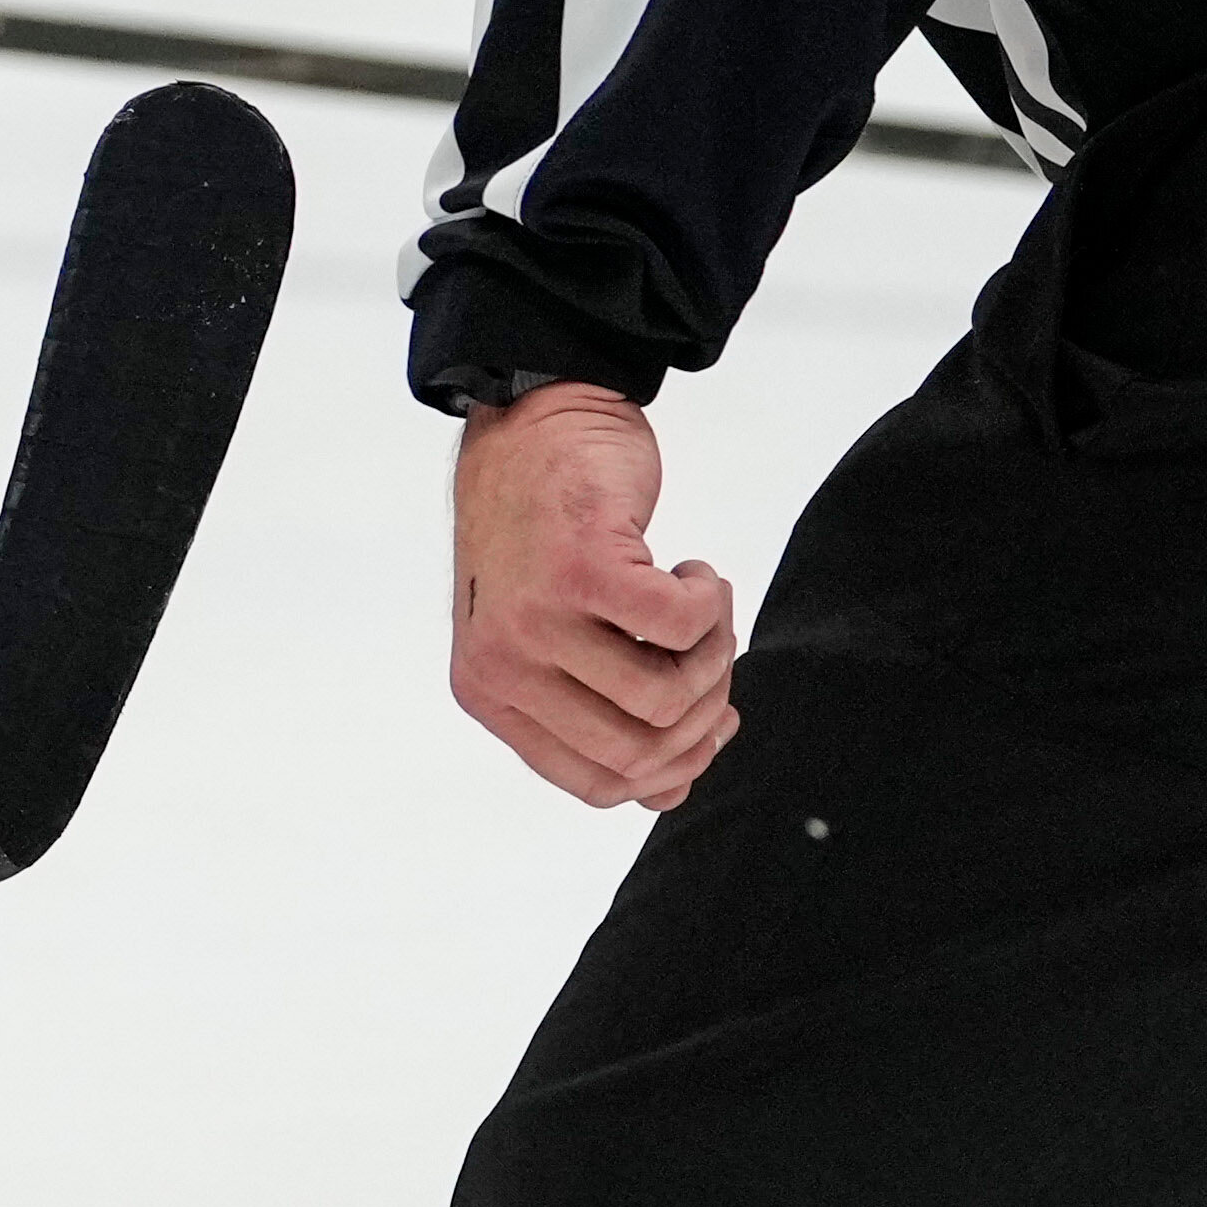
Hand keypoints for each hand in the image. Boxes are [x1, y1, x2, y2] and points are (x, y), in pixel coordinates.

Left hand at [451, 380, 739, 809]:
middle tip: (716, 656)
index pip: (596, 783)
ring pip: (667, 697)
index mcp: (490, 695)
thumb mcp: (557, 636)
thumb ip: (600, 710)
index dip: (671, 769)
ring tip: (705, 607)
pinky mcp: (584, 567)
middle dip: (705, 714)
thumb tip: (672, 790)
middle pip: (640, 750)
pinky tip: (697, 570)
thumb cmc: (550, 527)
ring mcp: (538, 618)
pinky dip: (712, 602)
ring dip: (714, 655)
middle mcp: (504, 665)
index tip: (711, 726)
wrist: (533, 417)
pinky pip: (683, 626)